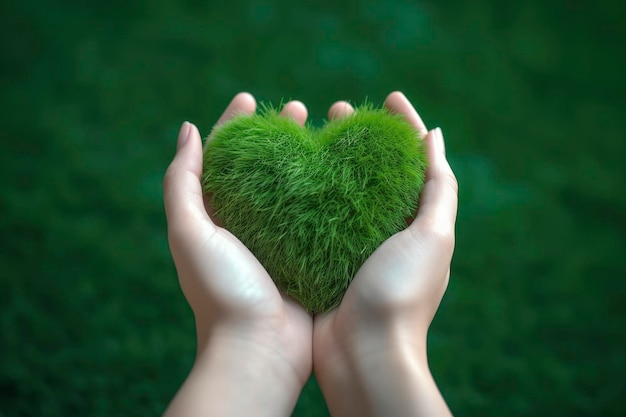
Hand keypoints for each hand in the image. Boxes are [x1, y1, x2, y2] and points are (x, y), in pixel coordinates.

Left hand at [162, 93, 311, 415]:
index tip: (250, 97)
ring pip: (297, 184)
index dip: (234, 124)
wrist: (261, 351)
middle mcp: (248, 223)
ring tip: (330, 127)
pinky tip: (347, 169)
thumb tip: (188, 129)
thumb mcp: (190, 233)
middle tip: (300, 108)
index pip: (223, 157)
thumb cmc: (222, 292)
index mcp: (216, 216)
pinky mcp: (310, 253)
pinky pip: (321, 211)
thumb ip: (181, 181)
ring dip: (310, 154)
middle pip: (264, 165)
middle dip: (279, 132)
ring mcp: (281, 238)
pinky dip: (331, 187)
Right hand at [313, 92, 457, 415]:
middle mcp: (386, 228)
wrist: (363, 354)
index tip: (390, 96)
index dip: (404, 125)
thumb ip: (439, 188)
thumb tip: (434, 136)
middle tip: (337, 109)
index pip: (414, 160)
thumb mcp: (433, 237)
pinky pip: (314, 212)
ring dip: (329, 156)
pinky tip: (289, 170)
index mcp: (416, 221)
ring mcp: (352, 241)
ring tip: (310, 128)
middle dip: (360, 135)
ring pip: (340, 186)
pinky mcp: (322, 255)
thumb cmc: (401, 294)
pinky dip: (306, 188)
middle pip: (373, 168)